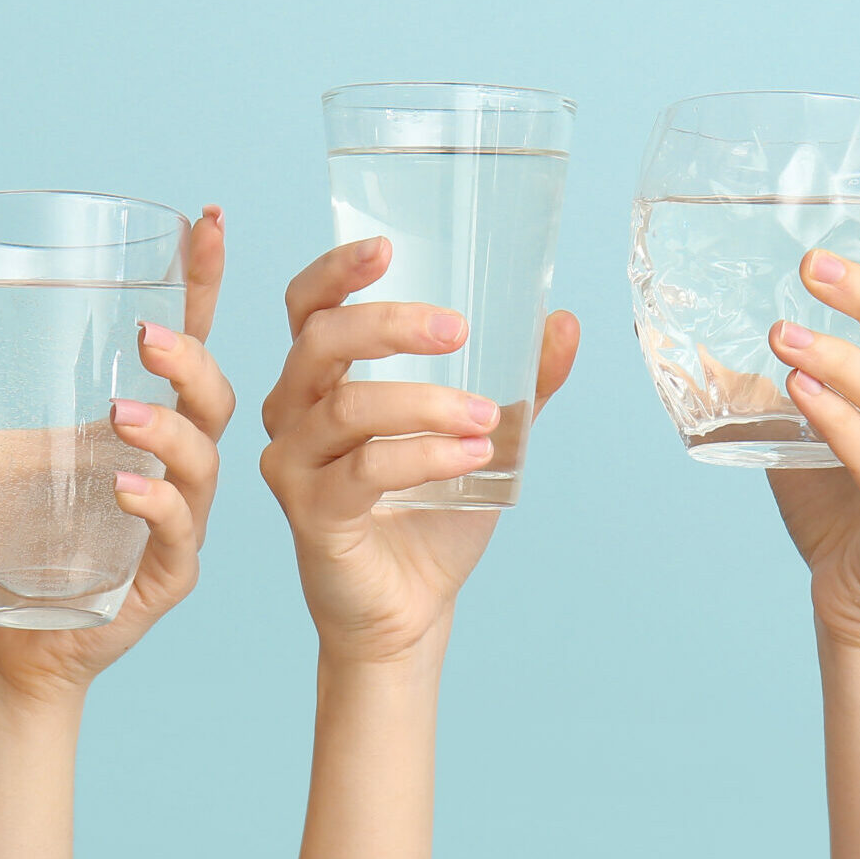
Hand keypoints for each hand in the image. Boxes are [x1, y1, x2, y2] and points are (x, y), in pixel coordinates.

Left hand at [0, 206, 235, 710]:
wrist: (2, 646)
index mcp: (137, 423)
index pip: (186, 337)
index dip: (201, 279)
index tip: (207, 220)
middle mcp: (172, 465)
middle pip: (215, 395)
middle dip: (190, 356)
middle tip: (145, 334)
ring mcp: (178, 520)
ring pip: (204, 459)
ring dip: (170, 428)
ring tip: (123, 414)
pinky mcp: (166, 575)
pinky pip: (180, 531)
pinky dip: (158, 504)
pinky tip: (125, 488)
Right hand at [257, 237, 579, 668]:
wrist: (410, 611)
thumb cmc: (432, 518)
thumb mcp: (487, 437)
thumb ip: (524, 386)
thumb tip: (565, 322)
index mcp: (321, 382)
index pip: (308, 307)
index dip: (337, 271)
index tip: (388, 246)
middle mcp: (294, 415)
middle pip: (321, 341)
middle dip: (392, 325)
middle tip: (460, 329)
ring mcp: (295, 466)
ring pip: (348, 407)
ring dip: (427, 402)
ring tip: (489, 415)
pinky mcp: (313, 515)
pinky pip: (364, 471)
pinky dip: (425, 455)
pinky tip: (473, 454)